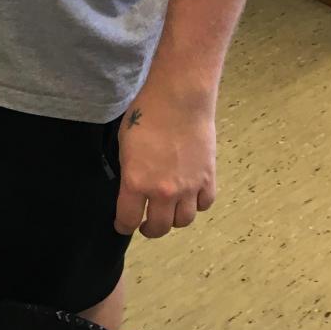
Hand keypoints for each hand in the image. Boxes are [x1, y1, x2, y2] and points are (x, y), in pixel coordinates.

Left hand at [114, 81, 216, 239]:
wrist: (179, 100)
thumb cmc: (145, 114)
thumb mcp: (124, 144)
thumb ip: (130, 170)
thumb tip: (134, 186)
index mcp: (136, 182)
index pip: (128, 219)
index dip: (123, 226)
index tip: (122, 226)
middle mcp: (163, 192)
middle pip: (159, 227)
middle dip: (150, 229)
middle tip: (146, 225)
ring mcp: (188, 188)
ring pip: (183, 220)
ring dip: (174, 219)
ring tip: (169, 212)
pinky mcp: (208, 179)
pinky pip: (204, 204)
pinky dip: (196, 205)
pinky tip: (190, 198)